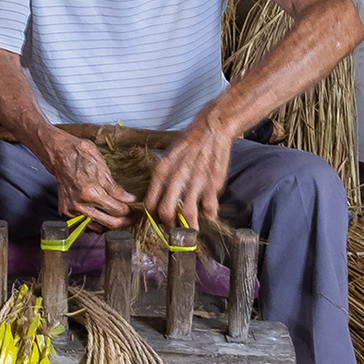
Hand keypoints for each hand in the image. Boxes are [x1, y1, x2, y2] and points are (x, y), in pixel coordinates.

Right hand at [42, 130, 135, 227]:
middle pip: (110, 223)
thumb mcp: (103, 169)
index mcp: (90, 192)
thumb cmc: (81, 156)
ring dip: (111, 225)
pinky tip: (105, 217)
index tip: (138, 210)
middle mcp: (79, 205)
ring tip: (121, 218)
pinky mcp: (66, 213)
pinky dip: (97, 224)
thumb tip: (130, 200)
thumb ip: (116, 189)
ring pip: (98, 228)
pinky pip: (86, 226)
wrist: (60, 155)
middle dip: (125, 221)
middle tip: (134, 217)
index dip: (131, 211)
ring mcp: (71, 211)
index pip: (117, 210)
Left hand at [144, 113, 233, 229]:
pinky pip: (209, 208)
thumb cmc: (187, 143)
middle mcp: (176, 178)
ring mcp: (195, 181)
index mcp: (161, 172)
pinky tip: (208, 216)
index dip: (152, 219)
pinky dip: (208, 216)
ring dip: (188, 228)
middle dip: (168, 228)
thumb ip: (161, 179)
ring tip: (190, 233)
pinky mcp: (213, 183)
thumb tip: (155, 201)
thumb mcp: (166, 157)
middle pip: (165, 212)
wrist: (211, 129)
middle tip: (173, 233)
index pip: (150, 204)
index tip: (158, 224)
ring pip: (187, 214)